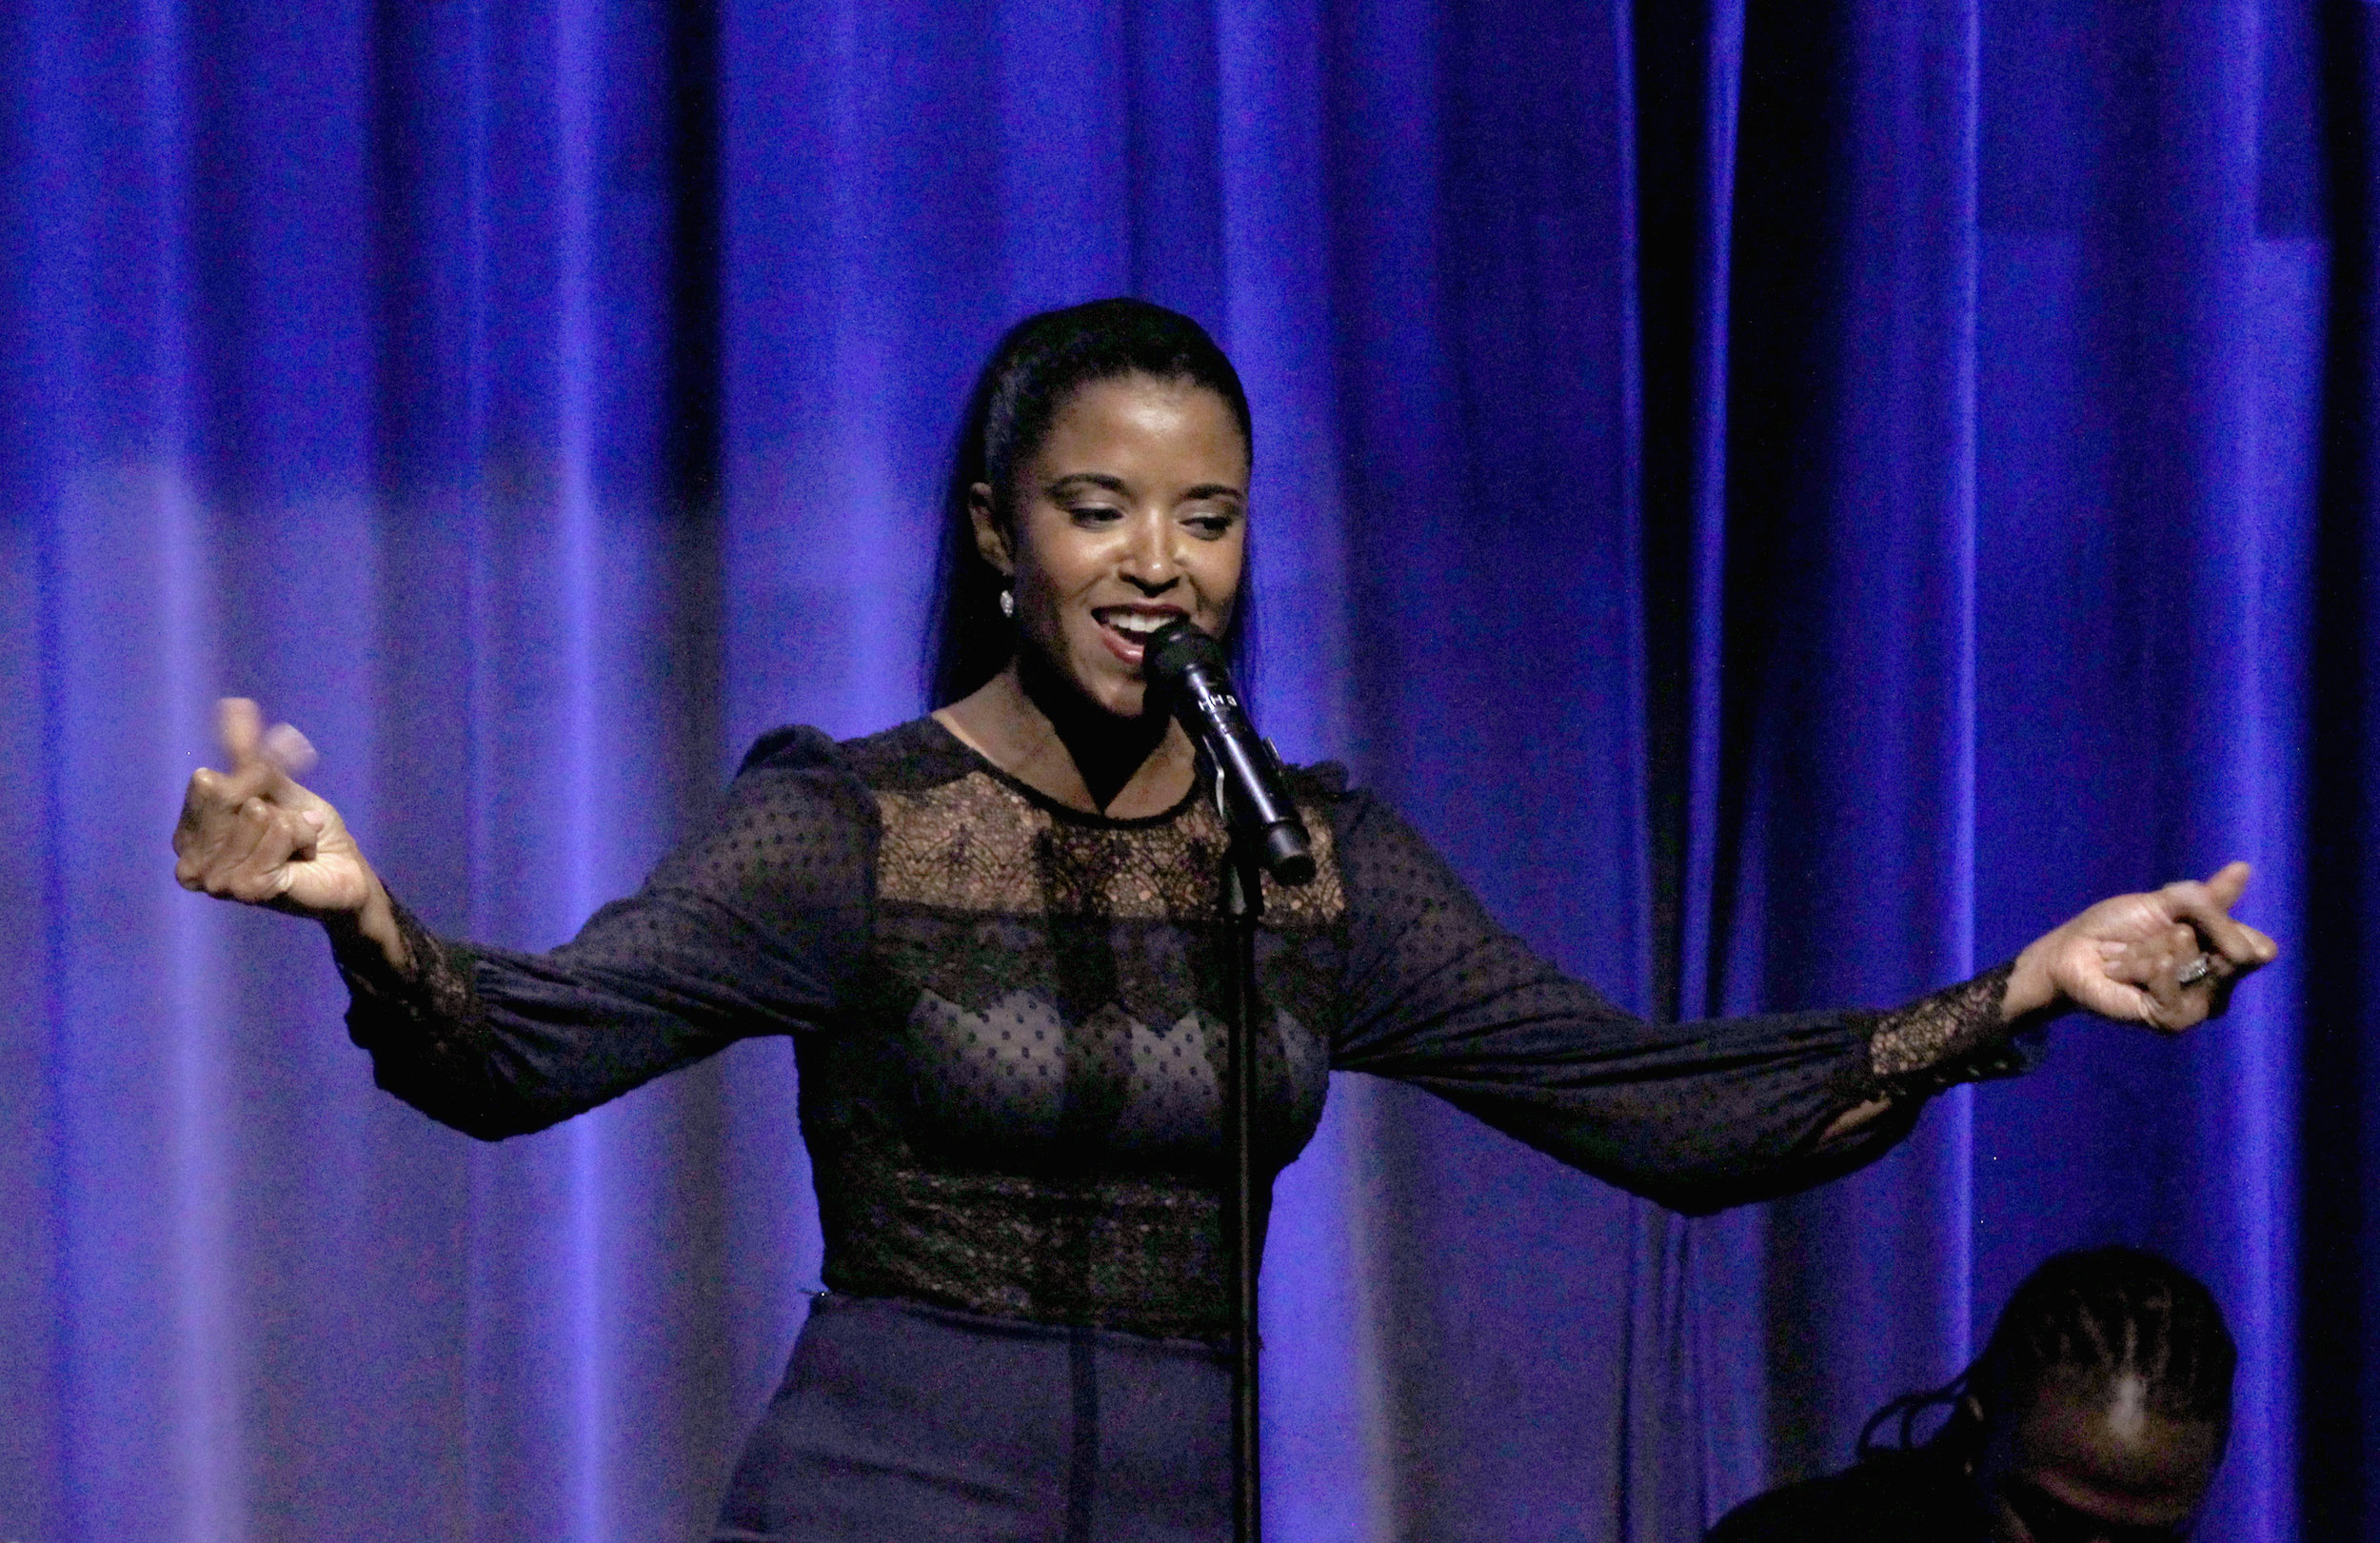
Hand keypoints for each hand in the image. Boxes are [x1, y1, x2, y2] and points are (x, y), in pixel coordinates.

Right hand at [173, 701, 405, 970]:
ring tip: (297, 845)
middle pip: (226, 795)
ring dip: (292, 824)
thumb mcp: (279, 786)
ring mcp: (214, 879)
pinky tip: (300, 857)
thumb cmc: (308, 833)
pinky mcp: (244, 889)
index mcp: (189, 832)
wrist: (346, 871)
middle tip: (291, 826)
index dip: (254, 778)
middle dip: (272, 802)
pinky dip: (300, 837)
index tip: (276, 798)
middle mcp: (190, 859)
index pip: (209, 782)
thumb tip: (234, 703)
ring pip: (256, 815)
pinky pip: (277, 834)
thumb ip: (248, 753)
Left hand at [2004, 861, 2276, 1030]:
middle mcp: (2219, 984)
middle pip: (2232, 955)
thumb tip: (2243, 868)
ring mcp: (2198, 1005)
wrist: (2075, 951)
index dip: (2225, 928)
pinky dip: (2142, 966)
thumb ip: (2206, 896)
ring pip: (2193, 961)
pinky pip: (2169, 981)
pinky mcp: (2172, 1020)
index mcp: (2225, 954)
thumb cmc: (2118, 927)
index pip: (2259, 948)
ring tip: (2132, 957)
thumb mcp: (2164, 901)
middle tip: (2154, 940)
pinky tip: (2124, 972)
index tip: (2186, 919)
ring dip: (2152, 949)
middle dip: (2180, 932)